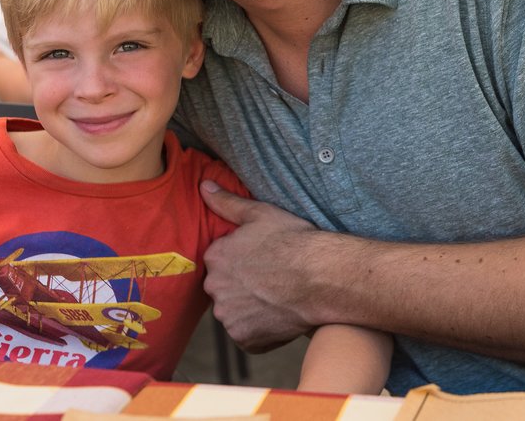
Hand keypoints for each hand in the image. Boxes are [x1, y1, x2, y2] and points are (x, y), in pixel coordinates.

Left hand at [200, 182, 319, 351]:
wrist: (321, 278)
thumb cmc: (294, 242)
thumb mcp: (261, 213)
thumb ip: (227, 202)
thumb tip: (203, 187)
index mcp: (215, 256)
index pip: (220, 261)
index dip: (243, 261)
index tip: (263, 260)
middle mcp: (214, 287)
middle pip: (225, 288)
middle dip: (242, 286)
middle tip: (271, 279)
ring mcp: (228, 315)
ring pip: (235, 312)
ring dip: (250, 308)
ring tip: (278, 297)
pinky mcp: (244, 338)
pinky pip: (248, 334)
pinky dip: (260, 329)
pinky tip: (279, 314)